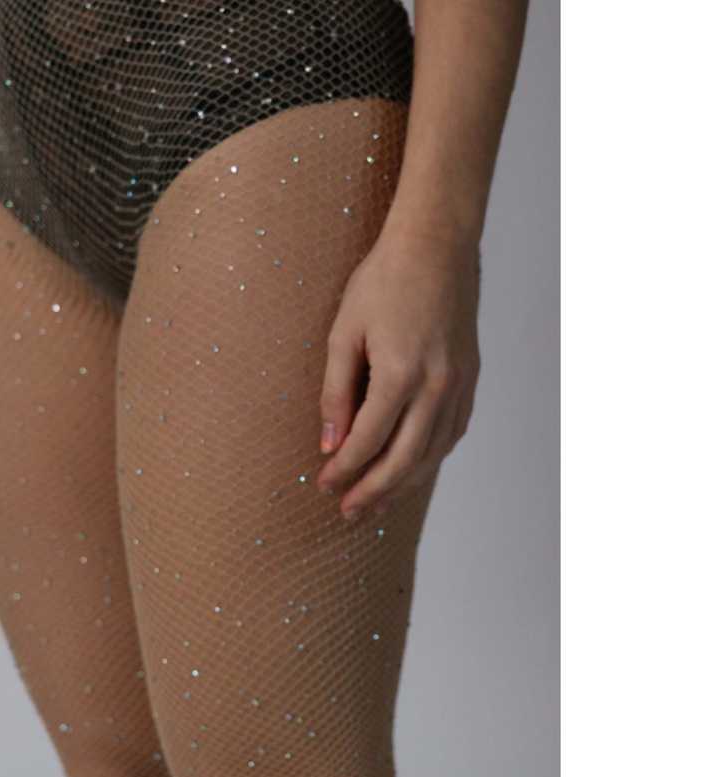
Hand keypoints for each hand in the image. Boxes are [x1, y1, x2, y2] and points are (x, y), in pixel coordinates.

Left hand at [317, 229, 480, 517]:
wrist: (438, 245)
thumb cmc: (383, 281)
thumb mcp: (344, 332)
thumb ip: (336, 391)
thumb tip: (329, 443)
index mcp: (400, 373)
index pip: (367, 441)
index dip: (343, 470)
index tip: (323, 486)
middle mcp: (437, 387)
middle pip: (404, 460)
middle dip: (373, 492)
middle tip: (348, 513)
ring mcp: (460, 385)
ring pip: (432, 454)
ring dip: (402, 485)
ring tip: (375, 504)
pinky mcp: (471, 380)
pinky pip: (451, 435)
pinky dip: (429, 460)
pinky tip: (410, 470)